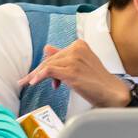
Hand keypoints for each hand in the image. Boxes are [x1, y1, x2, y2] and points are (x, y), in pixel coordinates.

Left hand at [17, 39, 131, 108]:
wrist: (111, 92)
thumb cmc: (96, 81)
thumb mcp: (79, 65)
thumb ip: (63, 56)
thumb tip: (47, 48)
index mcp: (79, 45)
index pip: (56, 55)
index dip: (45, 66)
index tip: (34, 75)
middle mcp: (77, 49)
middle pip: (50, 60)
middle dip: (37, 71)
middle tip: (25, 80)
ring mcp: (75, 59)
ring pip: (48, 65)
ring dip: (36, 76)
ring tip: (28, 83)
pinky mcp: (72, 71)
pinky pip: (49, 71)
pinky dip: (39, 76)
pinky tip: (33, 82)